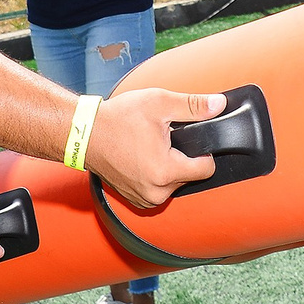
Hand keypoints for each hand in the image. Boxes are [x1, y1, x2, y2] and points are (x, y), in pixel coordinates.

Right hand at [85, 87, 221, 206]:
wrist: (84, 133)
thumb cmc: (117, 119)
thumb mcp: (159, 103)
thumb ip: (194, 105)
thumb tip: (218, 105)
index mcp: (165, 171)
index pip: (207, 170)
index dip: (203, 151)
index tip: (188, 139)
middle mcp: (156, 192)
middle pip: (190, 176)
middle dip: (182, 157)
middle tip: (162, 139)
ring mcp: (144, 199)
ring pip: (175, 183)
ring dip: (169, 167)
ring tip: (150, 148)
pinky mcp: (136, 200)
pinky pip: (159, 189)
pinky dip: (155, 175)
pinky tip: (142, 158)